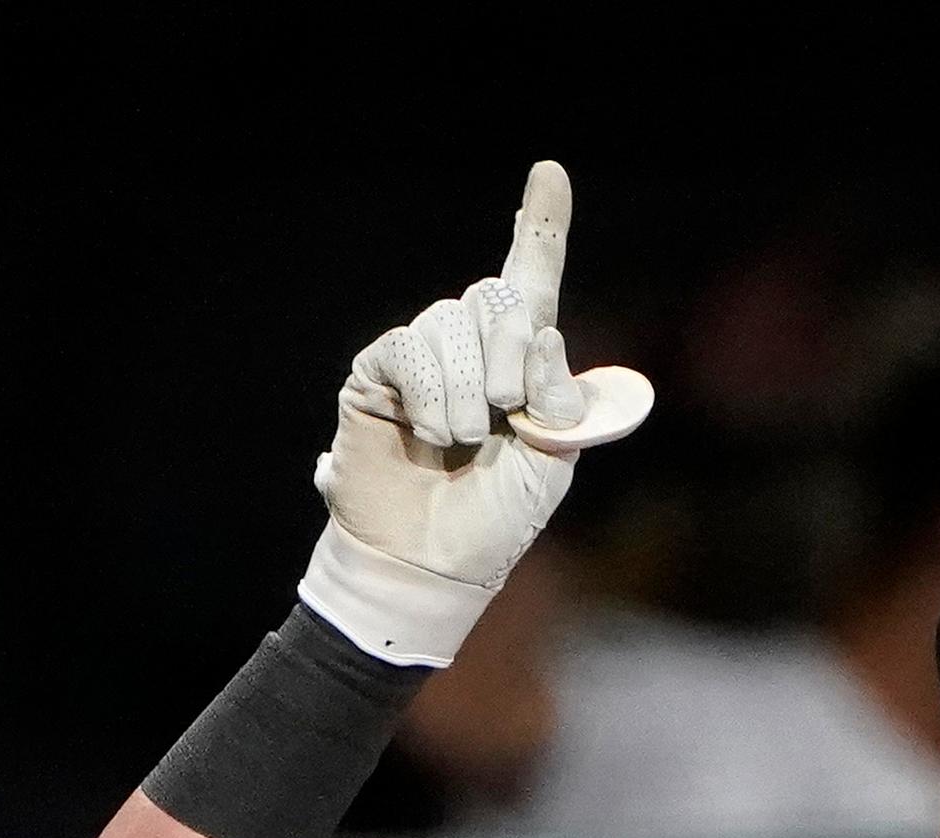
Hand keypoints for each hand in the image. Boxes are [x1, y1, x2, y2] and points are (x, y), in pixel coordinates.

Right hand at [301, 161, 640, 665]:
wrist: (433, 564)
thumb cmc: (496, 520)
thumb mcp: (553, 460)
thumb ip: (562, 399)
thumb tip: (544, 333)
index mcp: (523, 365)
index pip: (533, 282)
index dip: (542, 226)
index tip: (550, 171)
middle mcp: (472, 350)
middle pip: (495, 297)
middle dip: (510, 356)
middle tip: (504, 416)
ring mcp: (423, 358)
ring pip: (452, 321)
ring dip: (467, 389)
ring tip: (459, 441)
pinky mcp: (378, 373)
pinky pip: (409, 347)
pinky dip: (429, 391)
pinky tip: (429, 430)